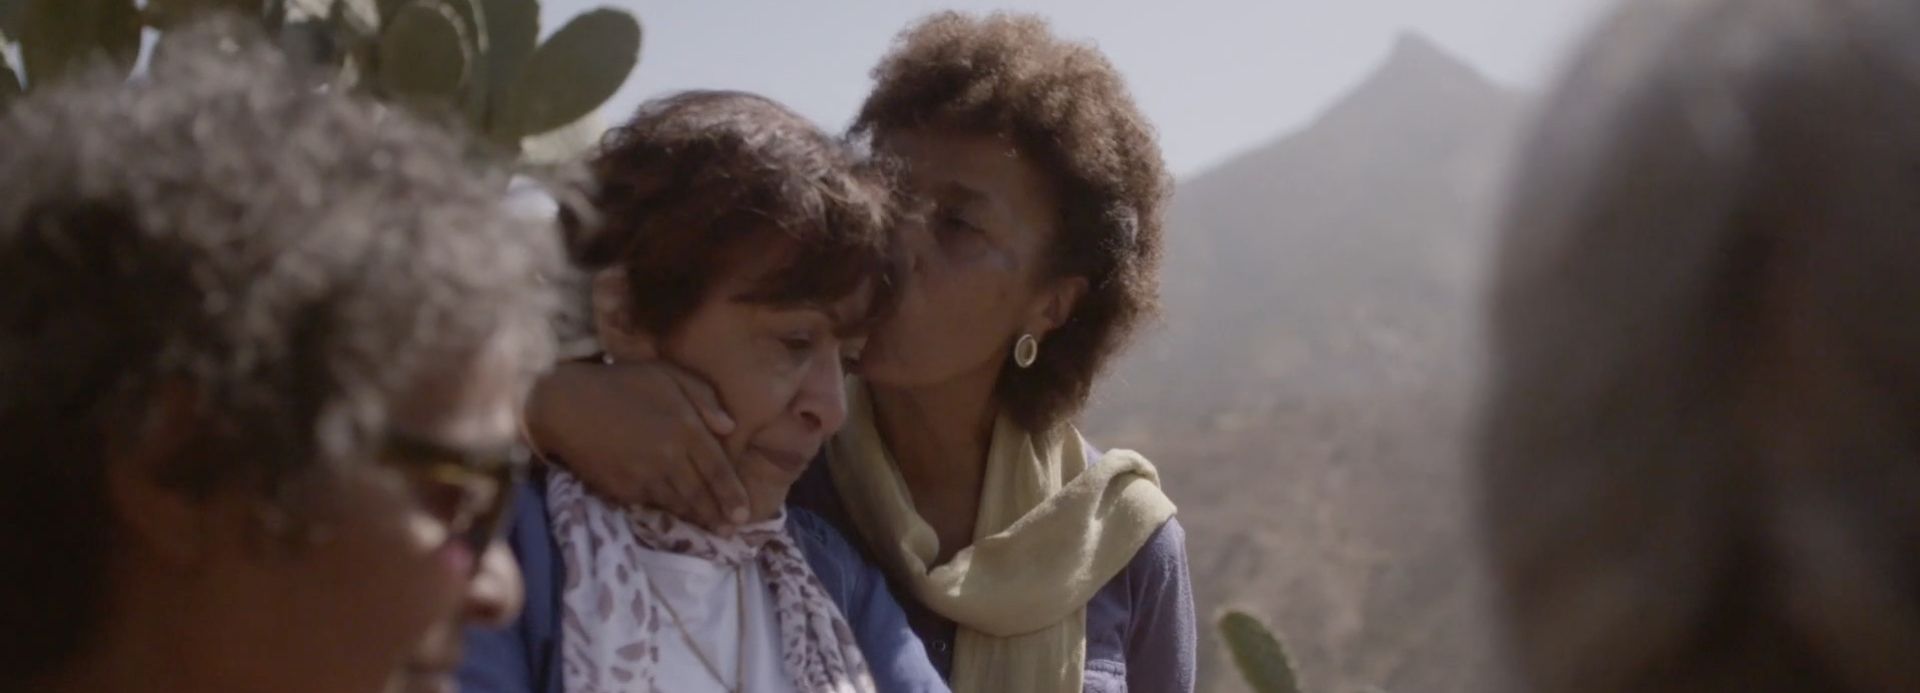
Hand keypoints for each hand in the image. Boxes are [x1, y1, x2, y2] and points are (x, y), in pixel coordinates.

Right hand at [523, 359, 749, 531]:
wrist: (567, 404)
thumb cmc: (621, 384)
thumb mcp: (668, 374)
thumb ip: (704, 397)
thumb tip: (730, 427)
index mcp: (684, 428)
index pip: (717, 469)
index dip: (732, 494)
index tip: (744, 514)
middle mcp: (668, 457)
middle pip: (700, 493)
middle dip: (717, 515)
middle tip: (731, 532)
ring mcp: (644, 476)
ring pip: (677, 503)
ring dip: (695, 518)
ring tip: (710, 529)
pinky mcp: (622, 489)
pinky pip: (651, 503)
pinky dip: (666, 510)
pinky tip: (677, 515)